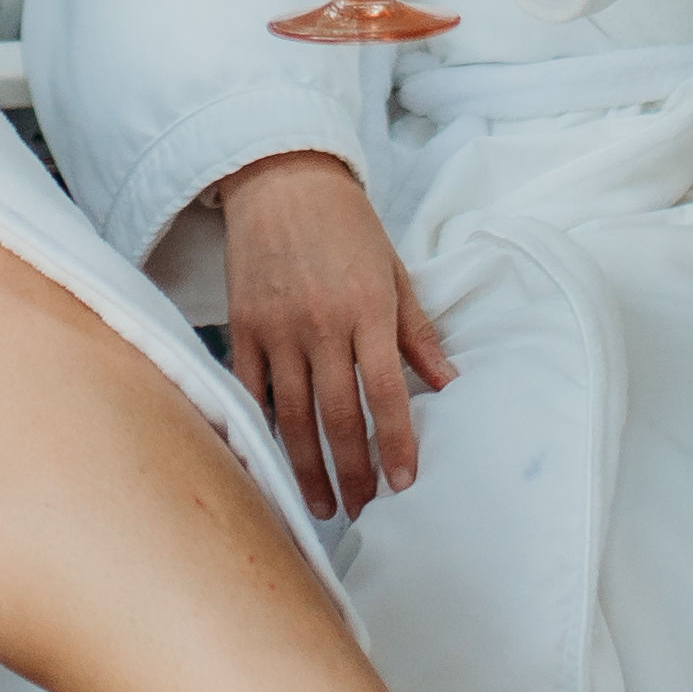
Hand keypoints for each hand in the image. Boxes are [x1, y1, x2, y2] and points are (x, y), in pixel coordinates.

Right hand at [220, 152, 453, 521]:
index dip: (396, 444)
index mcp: (368, 310)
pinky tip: (274, 463)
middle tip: (364, 512)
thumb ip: (417, 332)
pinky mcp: (242, 327)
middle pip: (338, 416)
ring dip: (308, 467)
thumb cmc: (347, 225)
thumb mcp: (394, 271)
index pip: (386, 394)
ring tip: (323, 506)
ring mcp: (277, 329)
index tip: (404, 485)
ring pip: (293, 416)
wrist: (281, 179)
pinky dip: (263, 429)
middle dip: (353, 472)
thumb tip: (450, 385)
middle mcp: (322, 325)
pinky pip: (251, 390)